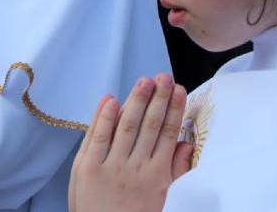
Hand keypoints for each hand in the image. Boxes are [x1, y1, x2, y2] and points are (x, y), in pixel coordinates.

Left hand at [69, 73, 191, 211]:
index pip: (167, 135)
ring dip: (136, 102)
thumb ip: (174, 171)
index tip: (180, 89)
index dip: (174, 110)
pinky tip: (112, 100)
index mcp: (156, 175)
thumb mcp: (162, 199)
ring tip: (145, 81)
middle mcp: (136, 168)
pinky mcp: (88, 168)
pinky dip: (104, 118)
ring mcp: (112, 167)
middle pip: (149, 126)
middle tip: (164, 76)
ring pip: (127, 127)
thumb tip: (187, 144)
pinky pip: (98, 138)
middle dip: (158, 99)